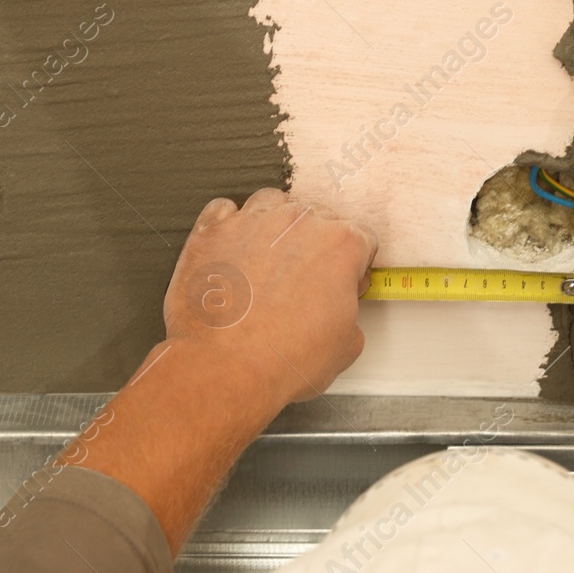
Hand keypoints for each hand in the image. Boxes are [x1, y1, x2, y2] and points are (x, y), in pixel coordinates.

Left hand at [164, 188, 376, 412]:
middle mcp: (298, 222)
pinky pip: (222, 210)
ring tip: (268, 259)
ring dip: (275, 225)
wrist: (226, 368)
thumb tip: (338, 307)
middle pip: (317, 217)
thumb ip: (349, 309)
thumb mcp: (346, 345)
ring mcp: (252, 221)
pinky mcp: (212, 231)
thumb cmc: (284, 358)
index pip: (361, 239)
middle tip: (304, 282)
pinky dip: (229, 225)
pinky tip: (232, 250)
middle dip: (315, 246)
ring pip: (271, 204)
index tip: (344, 282)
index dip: (355, 265)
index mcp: (341, 244)